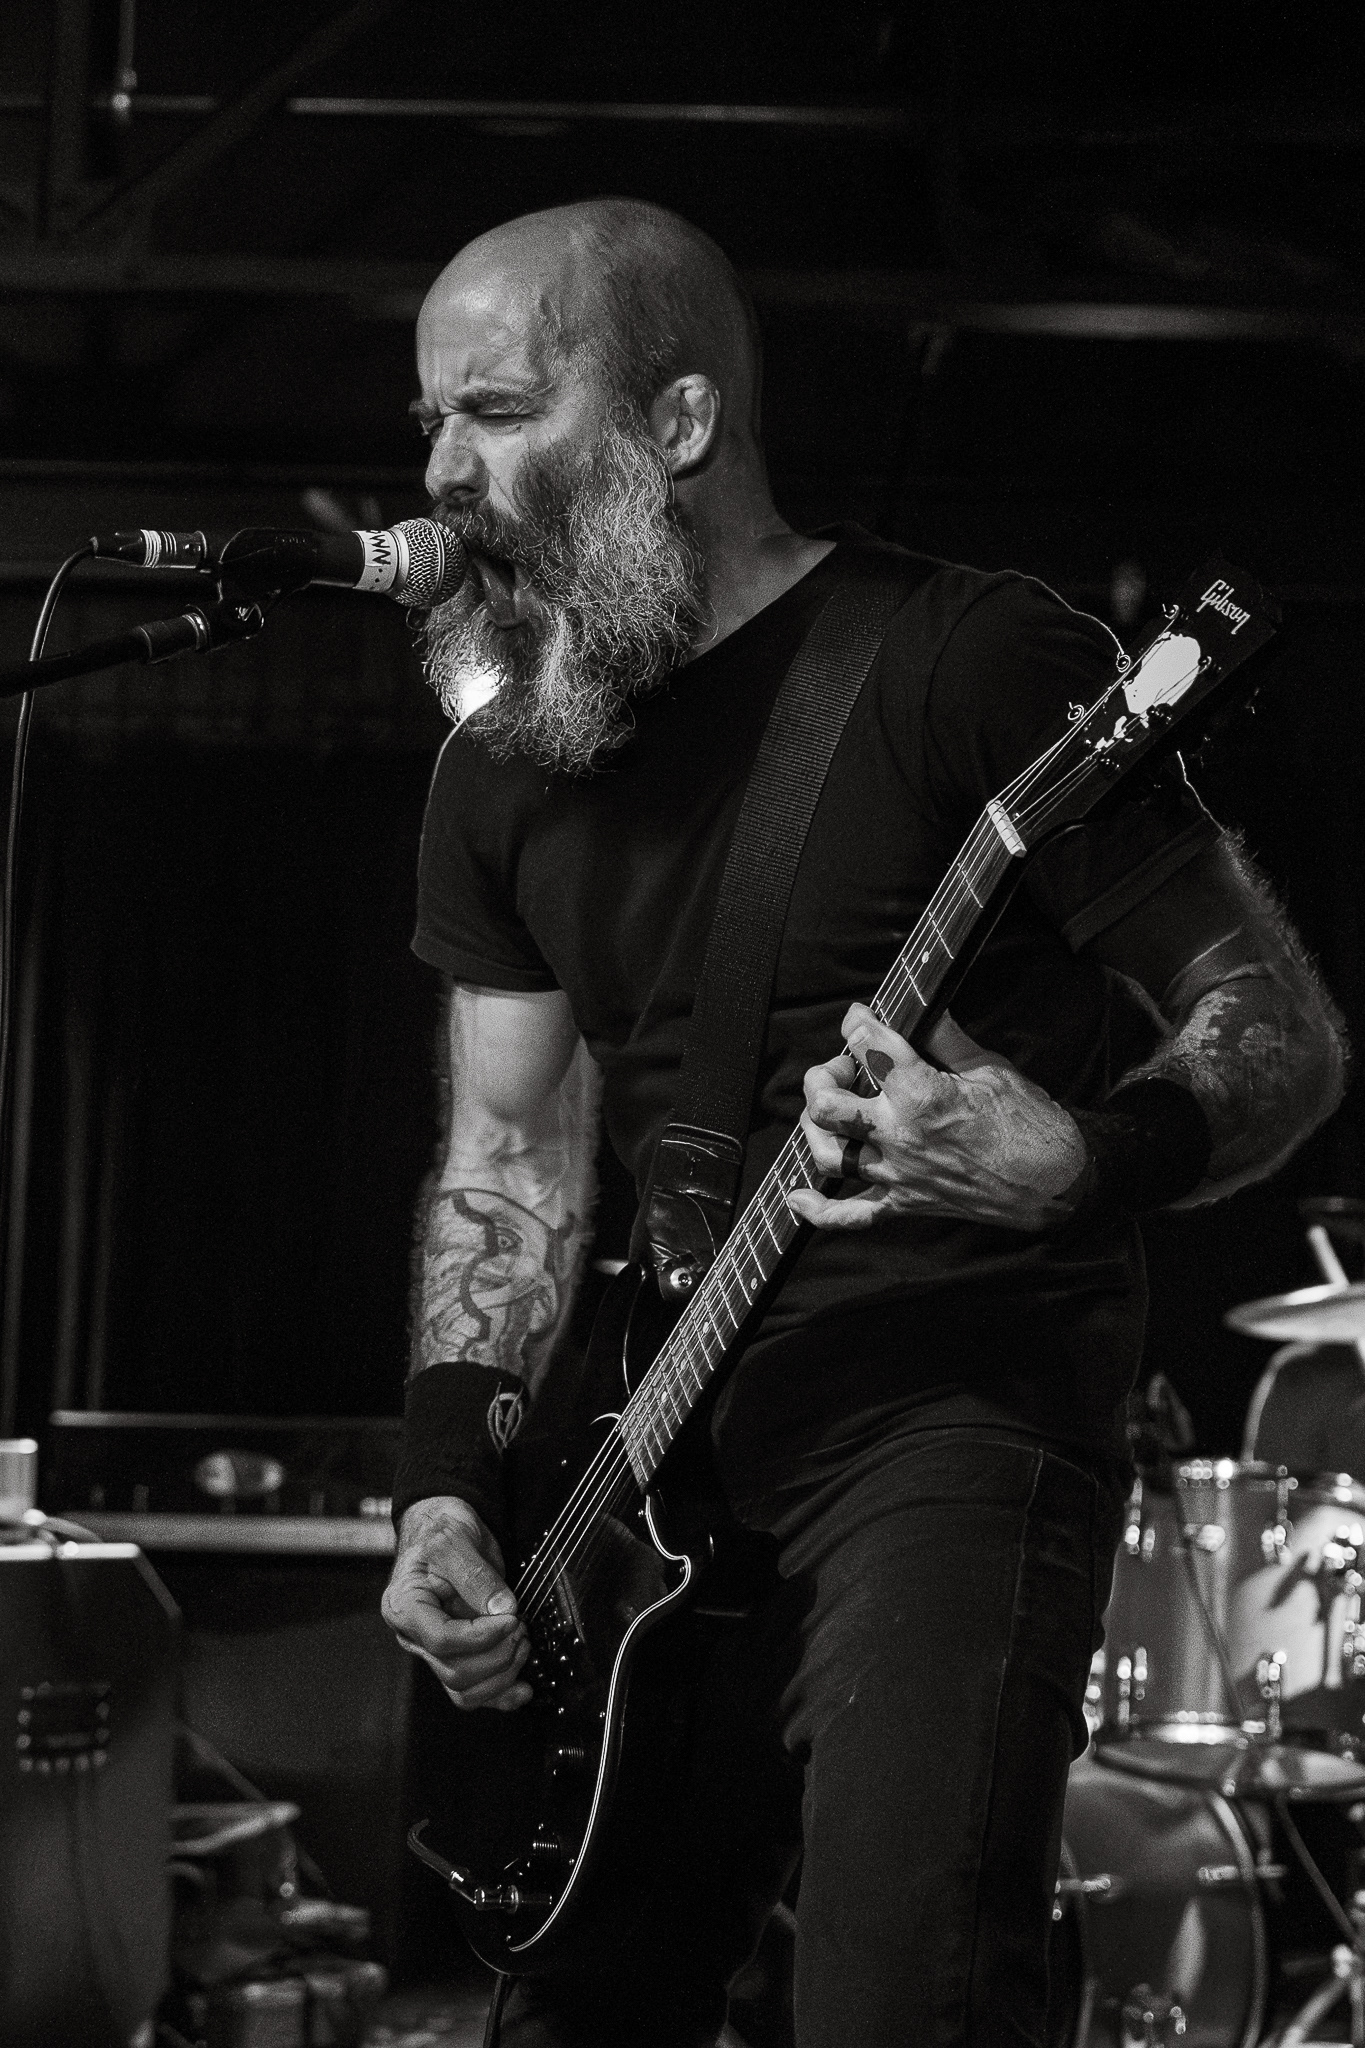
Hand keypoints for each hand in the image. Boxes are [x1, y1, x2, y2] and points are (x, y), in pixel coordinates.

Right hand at [381, 1495, 531, 1712]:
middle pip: (454, 1671)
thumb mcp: (455, 1541)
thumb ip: (476, 1575)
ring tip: (523, 1645)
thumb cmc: (440, 1531)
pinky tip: (523, 1688)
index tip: (511, 1618)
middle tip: (521, 1628)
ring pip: (464, 1690)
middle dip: (497, 1656)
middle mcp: (415, 1635)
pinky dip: (500, 1694)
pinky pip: (473, 1691)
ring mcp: (434, 1649)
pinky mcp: (455, 1654)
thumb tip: (503, 1608)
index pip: (441, 1639)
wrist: (442, 1528)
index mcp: (405, 1607)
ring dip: (502, 1676)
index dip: (481, 1636)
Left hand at [788, 1004, 1089, 1232]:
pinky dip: (817, 1210)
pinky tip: (797, 1196)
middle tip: (843, 1068)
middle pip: (826, 1104)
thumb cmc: (1031, 1124)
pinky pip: (850, 1216)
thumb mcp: (991, 1068)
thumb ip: (947, 1039)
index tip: (858, 1016)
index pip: (868, 1046)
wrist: (1055, 1182)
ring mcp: (897, 1174)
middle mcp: (899, 1136)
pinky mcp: (905, 1203)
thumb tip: (926, 1011)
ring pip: (827, 1153)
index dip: (857, 1023)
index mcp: (920, 1095)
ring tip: (831, 1111)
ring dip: (816, 1128)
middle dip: (823, 1076)